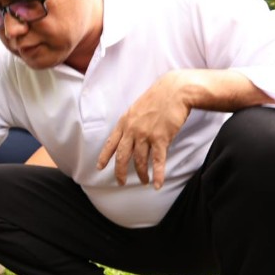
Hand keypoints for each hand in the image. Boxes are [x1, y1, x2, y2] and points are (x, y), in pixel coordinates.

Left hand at [97, 71, 191, 188]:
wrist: (175, 90)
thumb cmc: (158, 96)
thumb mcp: (137, 107)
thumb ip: (132, 122)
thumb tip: (131, 134)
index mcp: (124, 122)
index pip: (110, 143)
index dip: (104, 157)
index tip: (100, 167)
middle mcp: (132, 130)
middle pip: (122, 156)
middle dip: (120, 172)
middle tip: (121, 182)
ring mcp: (145, 135)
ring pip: (140, 161)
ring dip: (141, 174)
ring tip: (144, 181)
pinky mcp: (161, 138)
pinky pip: (158, 161)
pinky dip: (158, 174)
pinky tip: (158, 184)